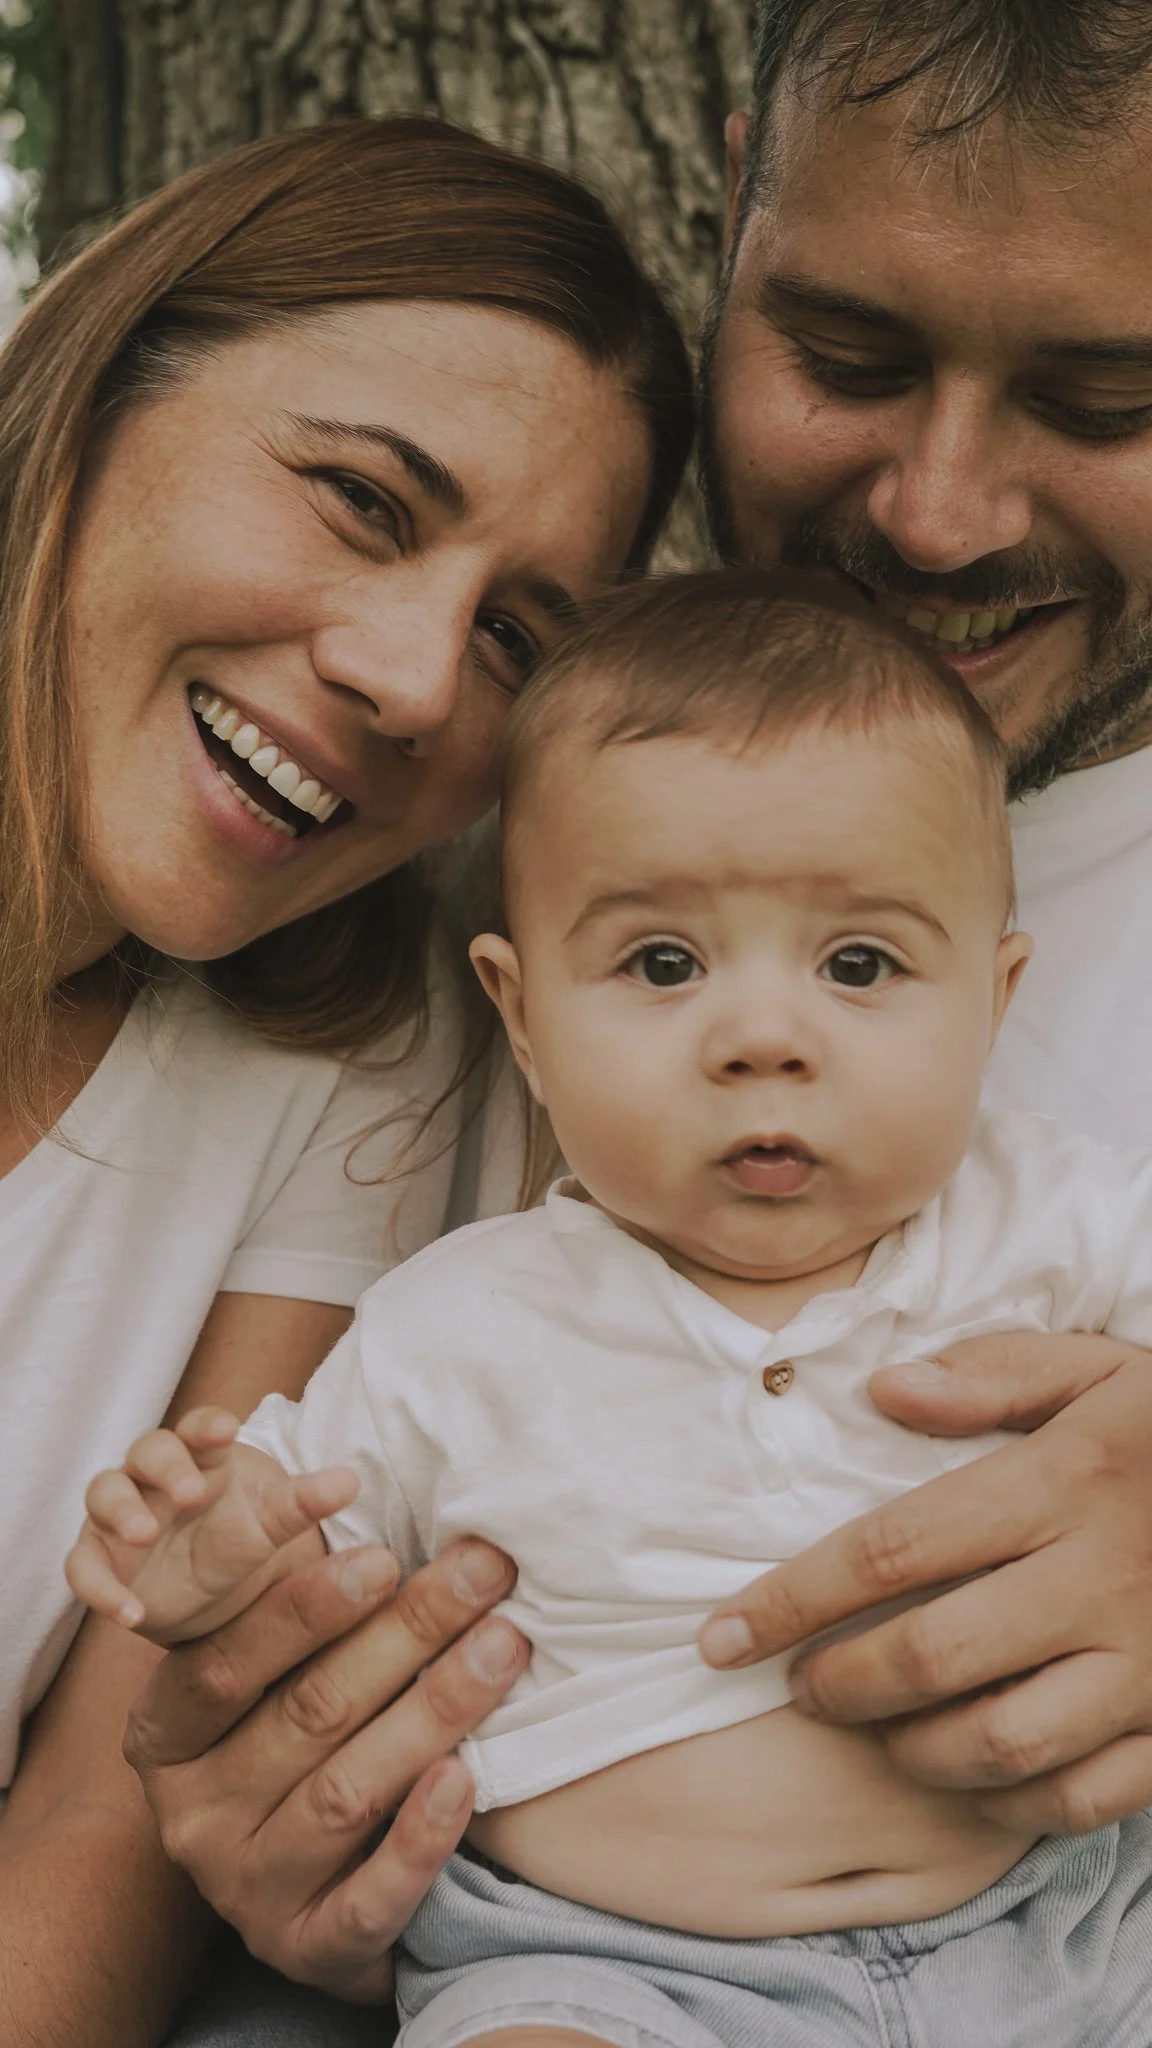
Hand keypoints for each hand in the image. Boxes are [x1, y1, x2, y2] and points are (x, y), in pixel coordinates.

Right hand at [66, 1407, 356, 1639]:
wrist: (207, 1596)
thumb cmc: (237, 1541)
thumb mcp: (271, 1525)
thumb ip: (304, 1502)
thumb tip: (350, 1480)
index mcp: (201, 1458)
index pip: (197, 1428)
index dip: (206, 1425)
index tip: (225, 1429)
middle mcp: (153, 1479)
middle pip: (146, 1451)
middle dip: (165, 1465)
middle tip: (191, 1490)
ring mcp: (118, 1516)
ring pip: (104, 1493)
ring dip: (121, 1508)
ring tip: (145, 1532)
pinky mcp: (98, 1560)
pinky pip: (82, 1566)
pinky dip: (99, 1587)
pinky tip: (129, 1614)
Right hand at [124, 1536, 527, 2001]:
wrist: (310, 1902)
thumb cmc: (298, 1745)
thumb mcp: (274, 1678)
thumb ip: (304, 1610)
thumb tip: (372, 1497)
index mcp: (167, 1735)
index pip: (223, 1664)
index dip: (304, 1607)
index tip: (384, 1553)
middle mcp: (193, 1815)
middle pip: (306, 1713)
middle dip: (405, 1632)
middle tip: (482, 1572)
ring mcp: (245, 1887)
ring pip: (344, 1791)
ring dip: (432, 1709)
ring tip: (503, 1645)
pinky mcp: (306, 1947)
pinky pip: (368, 1897)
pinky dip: (419, 1837)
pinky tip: (466, 1777)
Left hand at [699, 1332, 1151, 1833]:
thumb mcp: (1104, 1367)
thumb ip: (994, 1372)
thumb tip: (883, 1388)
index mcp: (1062, 1483)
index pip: (890, 1552)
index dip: (789, 1601)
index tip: (722, 1634)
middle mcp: (1098, 1579)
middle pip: (931, 1657)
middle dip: (840, 1685)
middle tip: (800, 1687)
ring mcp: (1147, 1662)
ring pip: (1001, 1741)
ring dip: (915, 1749)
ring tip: (879, 1730)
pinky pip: (1085, 1795)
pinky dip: (1013, 1802)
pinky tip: (975, 1775)